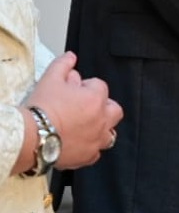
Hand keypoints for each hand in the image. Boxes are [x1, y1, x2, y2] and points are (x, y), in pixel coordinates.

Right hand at [25, 51, 122, 170]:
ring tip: (86, 127)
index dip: (85, 86)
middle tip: (85, 108)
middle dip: (103, 106)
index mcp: (96, 98)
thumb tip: (71, 56)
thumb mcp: (50, 79)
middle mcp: (102, 119)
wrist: (31, 137)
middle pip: (114, 109)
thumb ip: (63, 64)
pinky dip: (90, 148)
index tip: (73, 91)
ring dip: (101, 128)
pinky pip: (96, 152)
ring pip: (110, 133)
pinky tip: (79, 144)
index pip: (99, 86)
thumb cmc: (42, 108)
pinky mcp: (87, 156)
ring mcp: (96, 139)